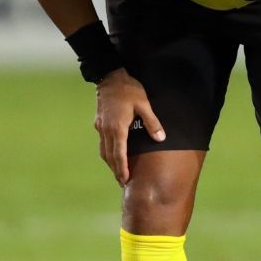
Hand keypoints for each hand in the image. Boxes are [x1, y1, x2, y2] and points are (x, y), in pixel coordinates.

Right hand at [92, 69, 162, 185]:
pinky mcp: (99, 123)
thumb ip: (152, 123)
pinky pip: (102, 143)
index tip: (124, 180)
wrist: (110, 77)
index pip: (119, 153)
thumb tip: (161, 139)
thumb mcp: (144, 104)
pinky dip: (108, 153)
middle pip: (109, 156)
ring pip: (103, 151)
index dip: (122, 168)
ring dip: (111, 163)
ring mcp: (101, 126)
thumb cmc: (129, 90)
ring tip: (118, 173)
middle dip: (116, 170)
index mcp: (117, 127)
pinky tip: (114, 156)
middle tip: (123, 183)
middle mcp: (106, 130)